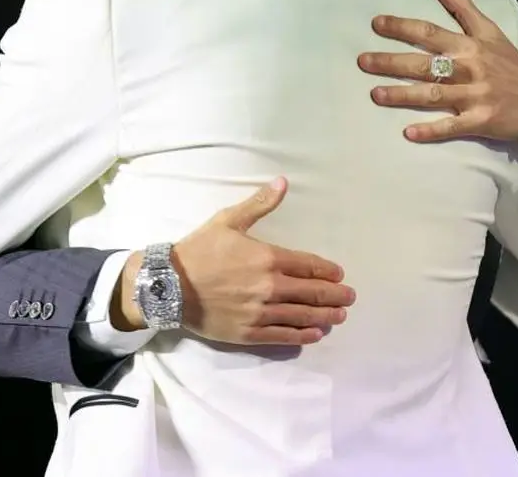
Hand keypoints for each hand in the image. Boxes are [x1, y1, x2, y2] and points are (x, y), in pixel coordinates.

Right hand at [114, 177, 354, 345]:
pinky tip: (315, 335)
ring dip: (324, 317)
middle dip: (334, 296)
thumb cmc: (199, 250)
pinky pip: (282, 336)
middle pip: (311, 293)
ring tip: (339, 318)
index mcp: (267, 258)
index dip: (327, 271)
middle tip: (349, 298)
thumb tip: (283, 181)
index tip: (339, 275)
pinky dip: (302, 336)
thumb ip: (259, 204)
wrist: (168, 284)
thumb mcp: (228, 220)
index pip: (308, 265)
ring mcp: (260, 313)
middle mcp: (269, 287)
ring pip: (301, 316)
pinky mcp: (248, 333)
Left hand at [358, 0, 517, 162]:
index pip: (429, 32)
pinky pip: (451, 126)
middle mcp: (469, 68)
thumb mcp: (491, 31)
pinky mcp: (480, 121)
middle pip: (424, 64)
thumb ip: (463, 9)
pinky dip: (430, 130)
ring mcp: (474, 96)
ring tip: (375, 95)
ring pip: (432, 94)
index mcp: (469, 46)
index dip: (402, 27)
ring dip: (402, 95)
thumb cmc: (510, 64)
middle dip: (391, 62)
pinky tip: (407, 133)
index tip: (375, 24)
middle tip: (362, 61)